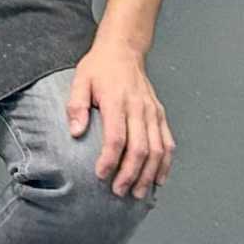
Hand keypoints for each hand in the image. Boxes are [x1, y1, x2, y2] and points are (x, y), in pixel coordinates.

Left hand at [63, 43, 173, 199]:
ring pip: (157, 149)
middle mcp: (139, 108)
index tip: (101, 175)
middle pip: (140, 148)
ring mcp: (153, 112)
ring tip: (138, 192)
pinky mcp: (160, 115)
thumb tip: (75, 132)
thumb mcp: (80, 80)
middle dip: (130, 173)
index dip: (110, 159)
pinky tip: (158, 179)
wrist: (123, 51)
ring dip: (149, 174)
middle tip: (119, 191)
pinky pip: (167, 143)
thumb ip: (76, 106)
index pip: (117, 137)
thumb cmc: (100, 68)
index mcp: (117, 101)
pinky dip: (165, 163)